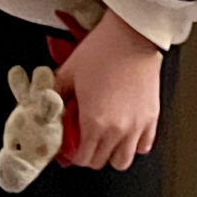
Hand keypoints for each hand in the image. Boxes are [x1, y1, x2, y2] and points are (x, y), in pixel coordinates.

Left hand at [53, 14, 163, 170]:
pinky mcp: (151, 117)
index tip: (69, 146)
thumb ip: (54, 95)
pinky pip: (144, 146)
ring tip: (105, 139)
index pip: (82, 159)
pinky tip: (125, 132)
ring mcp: (137, 126)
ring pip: (124, 160)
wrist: (131, 34)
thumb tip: (45, 107)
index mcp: (95, 121)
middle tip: (84, 139)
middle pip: (101, 162)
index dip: (72, 155)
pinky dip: (134, 144)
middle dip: (89, 154)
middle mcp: (118, 129)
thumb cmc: (103, 49)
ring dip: (112, 154)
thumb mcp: (69, 72)